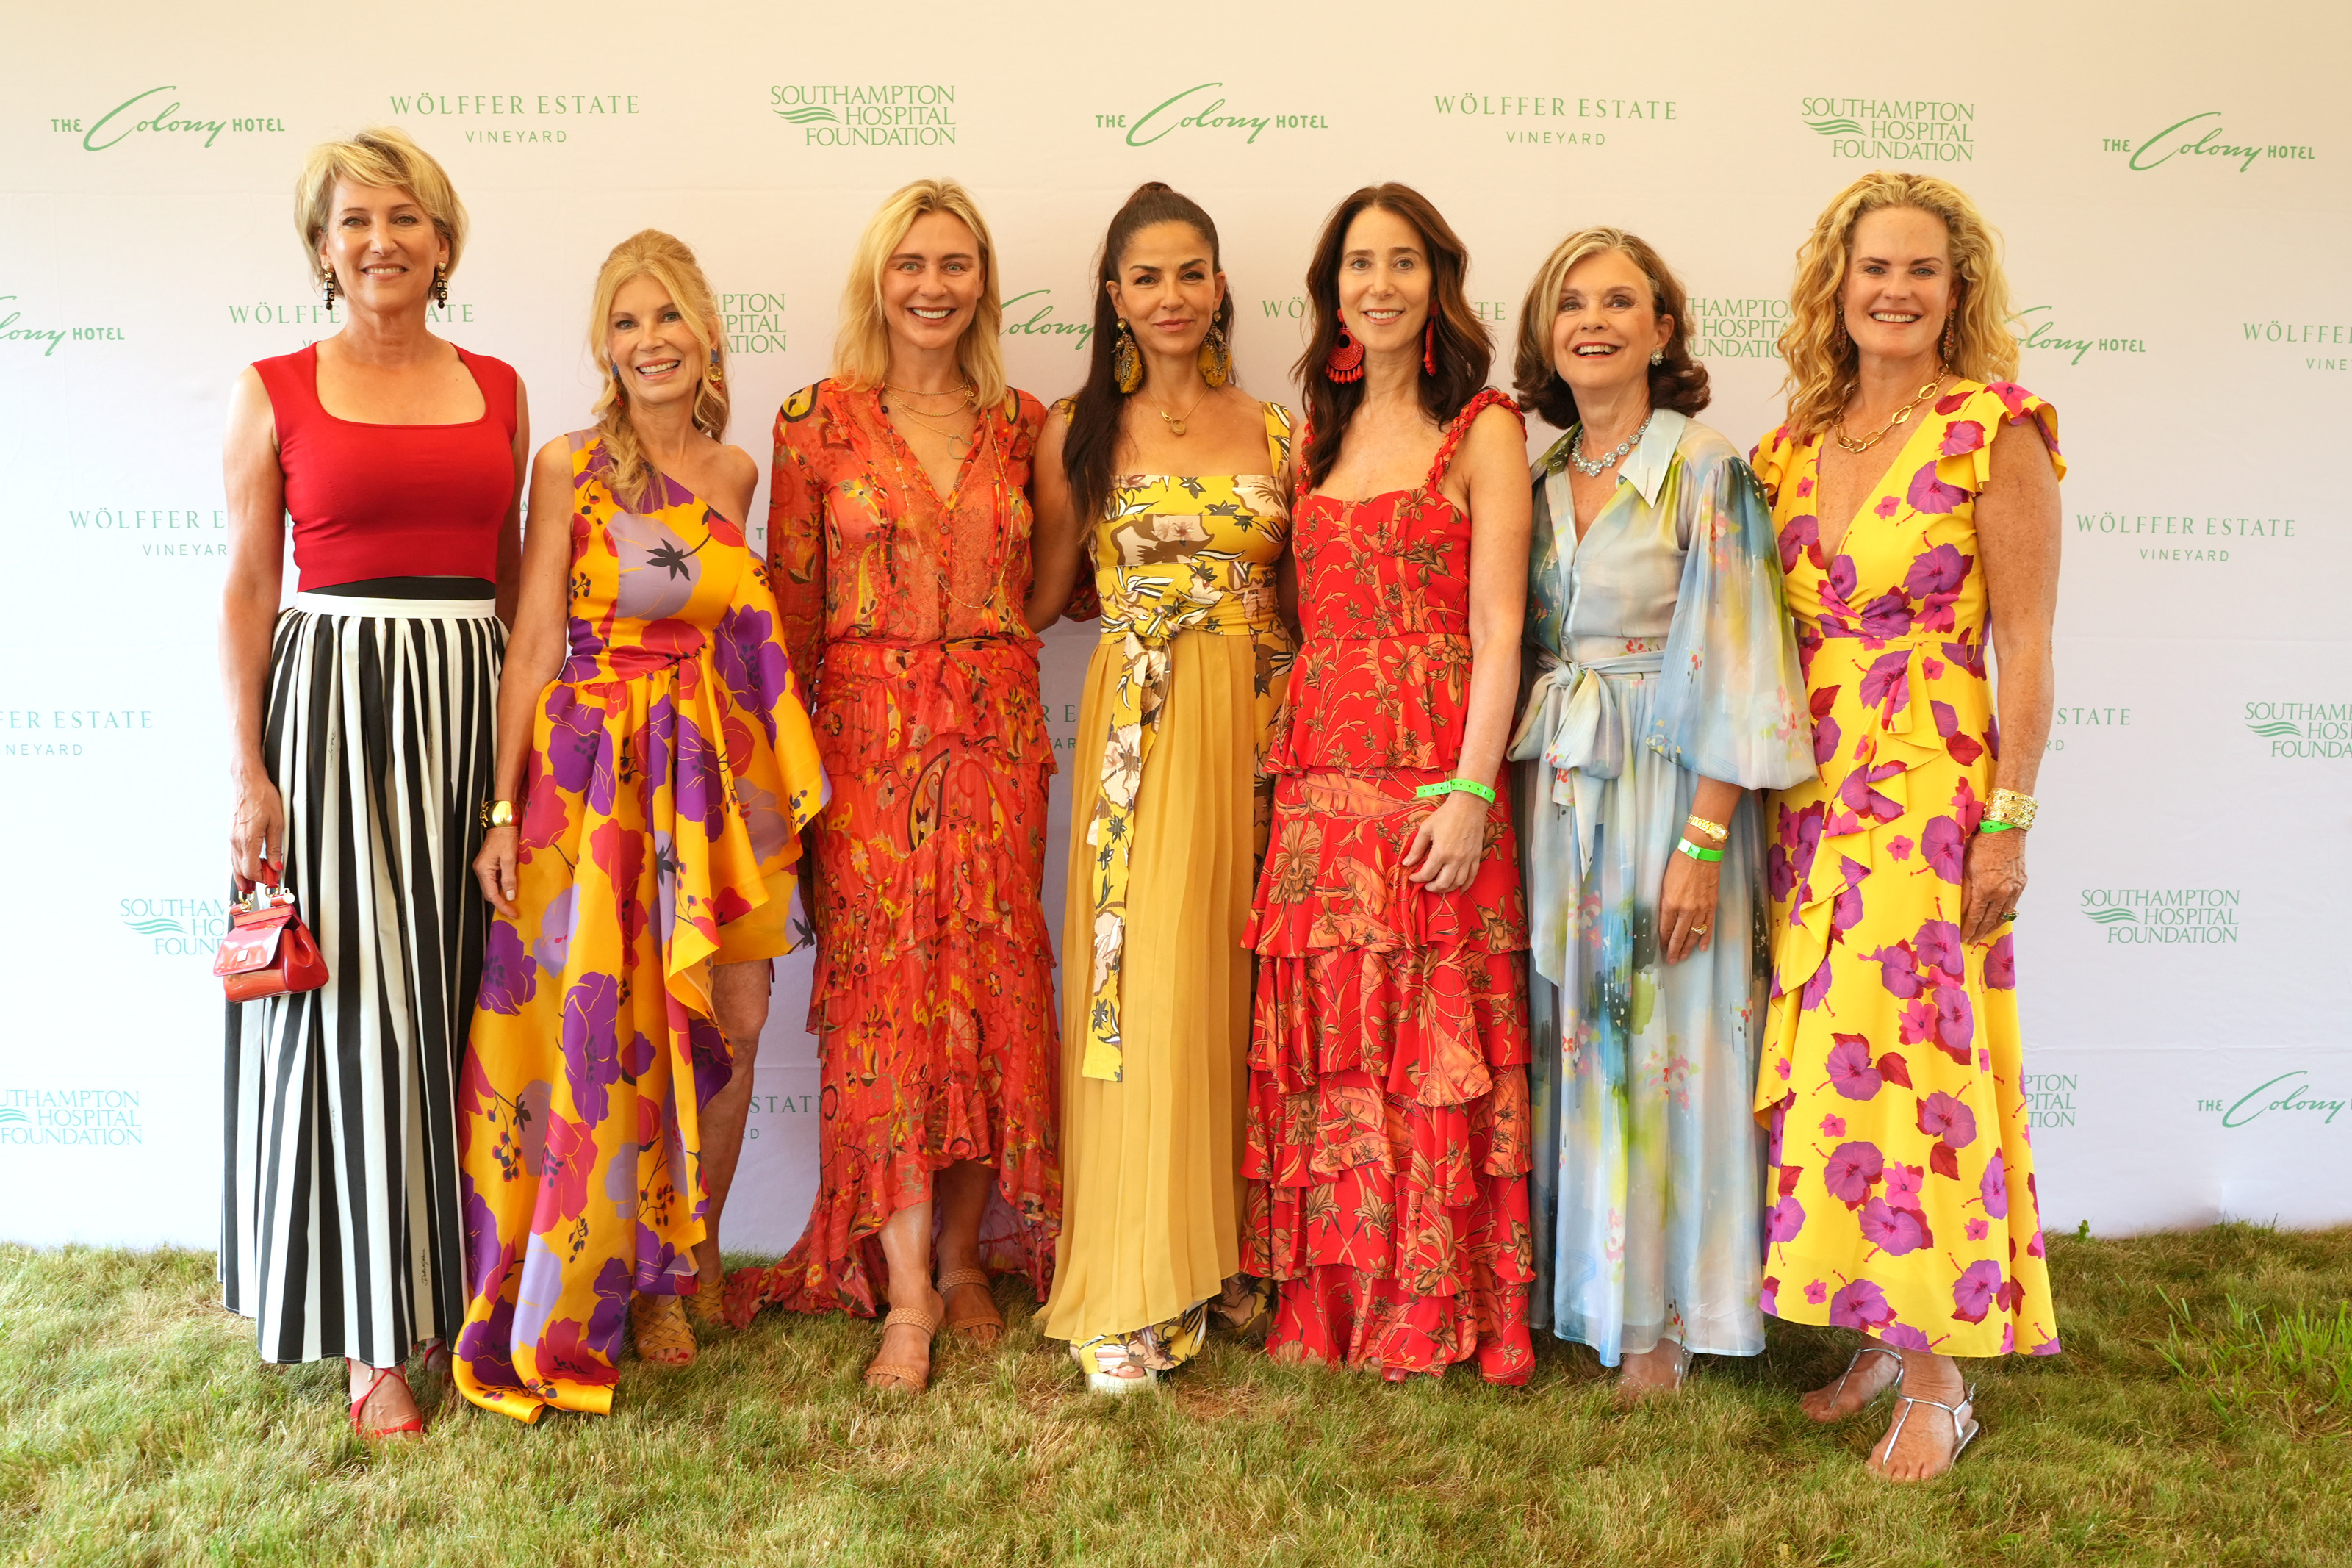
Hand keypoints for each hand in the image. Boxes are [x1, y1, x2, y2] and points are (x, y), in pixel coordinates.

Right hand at [228, 771, 284, 892]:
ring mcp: (231, 836)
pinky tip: (247, 865)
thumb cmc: (262, 796)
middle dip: (253, 880)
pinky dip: (240, 863)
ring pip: (234, 863)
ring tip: (252, 883)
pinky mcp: (231, 832)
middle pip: (241, 870)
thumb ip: (275, 848)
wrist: (247, 781)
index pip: (251, 870)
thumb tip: (276, 866)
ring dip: (244, 874)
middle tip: (265, 883)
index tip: (272, 879)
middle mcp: (236, 840)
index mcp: (248, 839)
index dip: (262, 878)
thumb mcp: (277, 823)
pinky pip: (233, 853)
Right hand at [475, 825, 520, 918]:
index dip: (502, 906)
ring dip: (502, 897)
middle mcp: (481, 870)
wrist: (502, 824)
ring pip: (492, 888)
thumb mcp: (510, 858)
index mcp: (483, 869)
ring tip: (513, 904)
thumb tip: (510, 895)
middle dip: (501, 904)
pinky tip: (511, 890)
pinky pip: (494, 881)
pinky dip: (502, 888)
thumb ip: (509, 878)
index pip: (491, 895)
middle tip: (514, 911)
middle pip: (489, 893)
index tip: (512, 913)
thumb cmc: (505, 837)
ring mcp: (484, 868)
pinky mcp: (489, 865)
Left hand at [1403, 791, 1488, 893]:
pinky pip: (1472, 877)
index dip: (1417, 878)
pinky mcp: (1477, 857)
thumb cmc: (1446, 814)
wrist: (1469, 805)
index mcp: (1441, 852)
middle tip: (1425, 885)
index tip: (1412, 876)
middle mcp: (1455, 859)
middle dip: (1431, 888)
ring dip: (1447, 889)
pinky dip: (1464, 886)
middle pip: (1443, 884)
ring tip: (1439, 886)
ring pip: (1458, 883)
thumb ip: (1416, 848)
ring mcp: (1468, 859)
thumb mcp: (1426, 828)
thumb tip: (1406, 863)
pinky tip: (1457, 888)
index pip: (1427, 874)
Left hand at [1658, 848, 1718, 964]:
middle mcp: (1686, 909)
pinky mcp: (1712, 906)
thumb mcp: (1664, 883)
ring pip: (1693, 934)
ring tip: (1683, 957)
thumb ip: (1664, 902)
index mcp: (1670, 903)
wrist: (1701, 853)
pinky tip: (1701, 948)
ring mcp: (1700, 909)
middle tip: (1671, 960)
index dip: (1663, 940)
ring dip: (1688, 947)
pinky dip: (1705, 938)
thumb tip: (1664, 918)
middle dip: (1674, 949)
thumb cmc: (1679, 864)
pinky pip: (1708, 926)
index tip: (1661, 948)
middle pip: (1679, 935)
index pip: (1665, 928)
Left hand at [1960, 827, 2025, 943]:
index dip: (1968, 929)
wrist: (2006, 831)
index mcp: (1986, 888)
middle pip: (1989, 920)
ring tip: (1983, 935)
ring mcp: (2014, 889)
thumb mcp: (1965, 867)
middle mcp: (2002, 892)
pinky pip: (2012, 906)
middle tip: (1972, 941)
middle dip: (1979, 932)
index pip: (1974, 916)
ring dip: (1992, 927)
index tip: (1963, 938)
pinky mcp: (2021, 885)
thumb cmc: (1981, 845)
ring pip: (2003, 916)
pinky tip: (1997, 919)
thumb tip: (1958, 910)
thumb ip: (1963, 891)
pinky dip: (2004, 915)